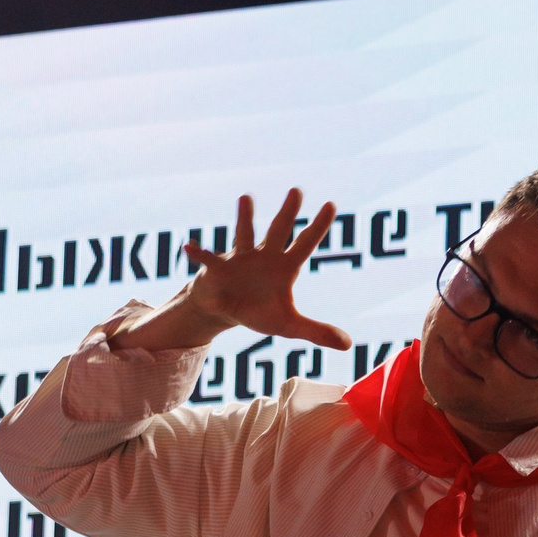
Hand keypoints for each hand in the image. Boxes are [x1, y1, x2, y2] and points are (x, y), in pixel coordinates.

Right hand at [182, 189, 351, 351]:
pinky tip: (189, 246)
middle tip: (297, 190)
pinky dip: (199, 252)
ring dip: (245, 218)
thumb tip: (348, 345)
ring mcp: (241, 258)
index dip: (318, 227)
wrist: (226, 309)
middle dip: (288, 212)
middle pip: (279, 231)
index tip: (331, 204)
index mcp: (284, 266)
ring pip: (245, 235)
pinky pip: (209, 259)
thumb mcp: (289, 325)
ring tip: (246, 198)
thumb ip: (316, 331)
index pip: (305, 243)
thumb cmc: (259, 311)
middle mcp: (264, 255)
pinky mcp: (218, 268)